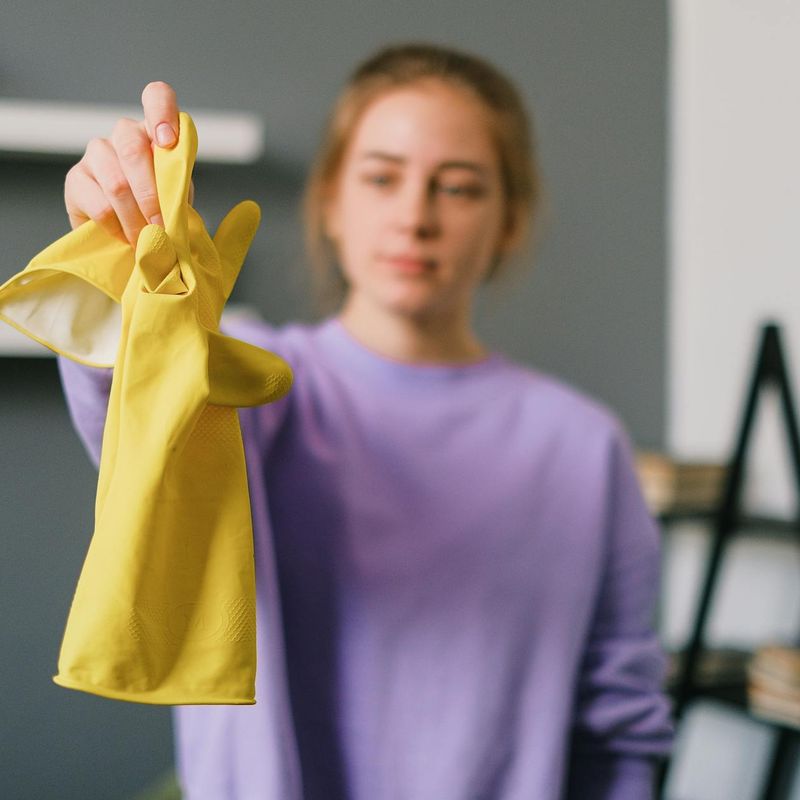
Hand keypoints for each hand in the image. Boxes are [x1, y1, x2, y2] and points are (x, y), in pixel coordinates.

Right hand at [64, 81, 194, 245]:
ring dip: (137, 219)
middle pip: (132, 148)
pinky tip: (126, 237)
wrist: (131, 236)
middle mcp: (123, 134)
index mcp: (154, 131)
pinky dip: (118, 228)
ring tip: (147, 240)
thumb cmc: (160, 210)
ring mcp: (96, 153)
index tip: (168, 141)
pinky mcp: (75, 179)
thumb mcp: (178, 196)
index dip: (162, 113)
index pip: (156, 97)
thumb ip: (178, 188)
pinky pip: (100, 206)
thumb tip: (176, 203)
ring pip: (117, 184)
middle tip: (163, 227)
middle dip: (152, 195)